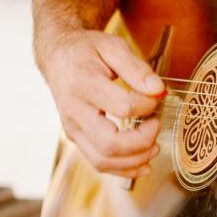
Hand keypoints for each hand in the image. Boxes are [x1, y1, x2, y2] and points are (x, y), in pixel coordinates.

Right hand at [38, 27, 165, 177]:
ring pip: (102, 160)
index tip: (155, 95)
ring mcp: (73, 128)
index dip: (146, 106)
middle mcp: (73, 111)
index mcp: (82, 84)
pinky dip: (124, 169)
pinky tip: (144, 164)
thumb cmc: (86, 51)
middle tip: (156, 125)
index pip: (122, 107)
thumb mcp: (112, 46)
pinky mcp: (77, 138)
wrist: (58, 57)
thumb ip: (137, 68)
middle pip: (109, 143)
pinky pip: (99, 163)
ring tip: (155, 146)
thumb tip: (158, 90)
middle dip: (142, 141)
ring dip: (135, 160)